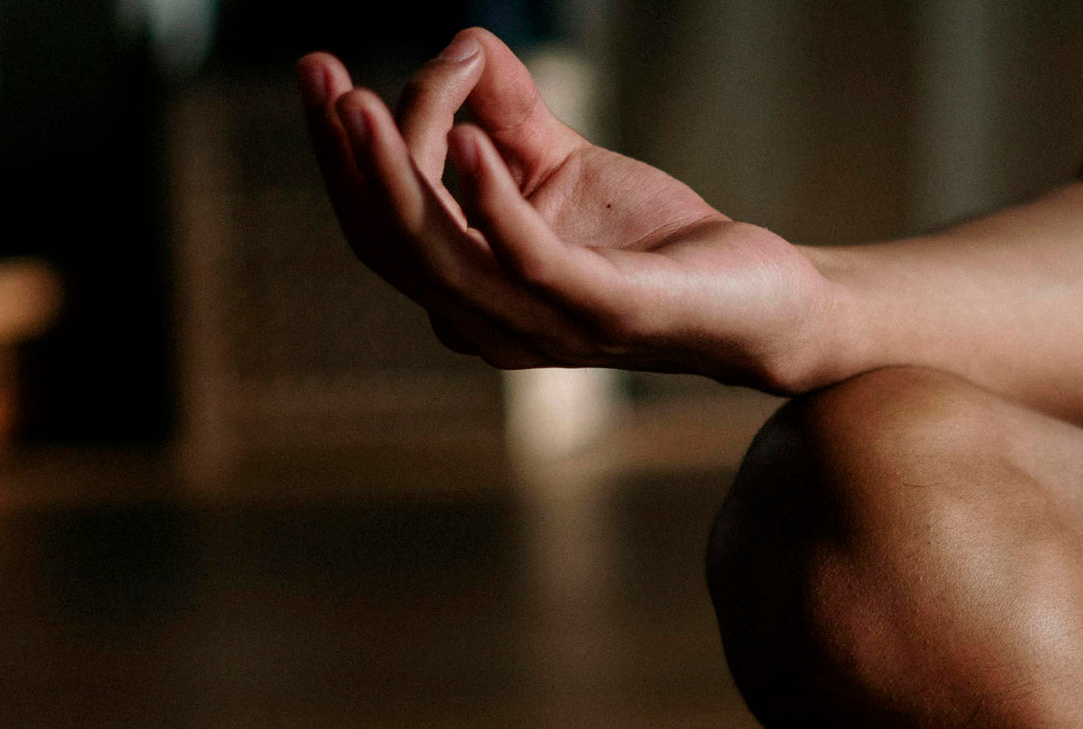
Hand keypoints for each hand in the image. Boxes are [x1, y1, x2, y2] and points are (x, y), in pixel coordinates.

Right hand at [297, 29, 842, 392]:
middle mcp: (488, 324)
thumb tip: (465, 45)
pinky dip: (492, 198)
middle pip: (389, 243)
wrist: (764, 300)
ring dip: (397, 173)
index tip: (318, 73)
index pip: (378, 226)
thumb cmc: (659, 245)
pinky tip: (469, 141)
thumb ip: (508, 115)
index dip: (339, 155)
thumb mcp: (565, 163)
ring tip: (367, 102)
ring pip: (440, 257)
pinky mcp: (605, 313)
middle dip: (346, 157)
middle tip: (321, 78)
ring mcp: (543, 329)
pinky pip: (527, 259)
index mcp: (469, 293)